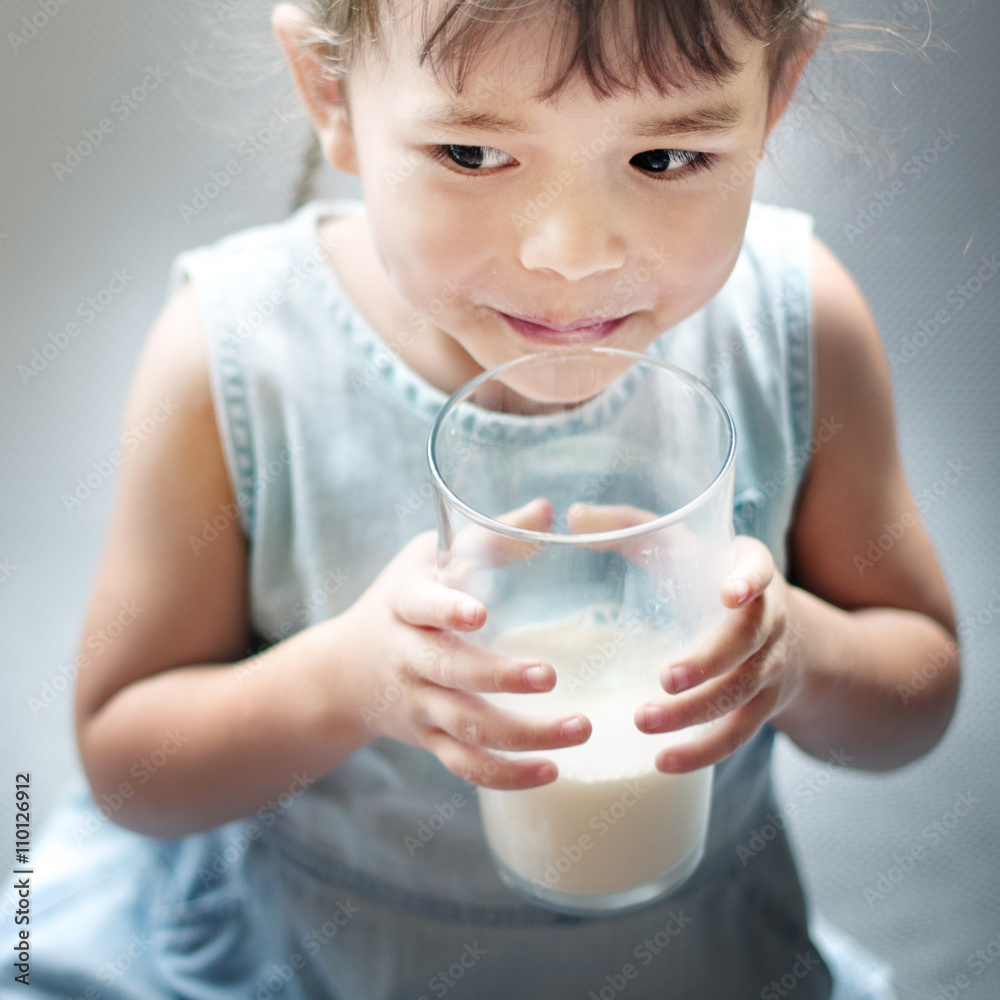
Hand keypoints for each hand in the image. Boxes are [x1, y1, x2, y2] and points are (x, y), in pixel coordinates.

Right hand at [334, 509, 591, 789]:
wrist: (343, 673)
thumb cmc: (404, 599)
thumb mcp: (432, 557)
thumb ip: (490, 536)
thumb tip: (551, 511)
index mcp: (405, 604)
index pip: (420, 606)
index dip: (446, 610)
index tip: (479, 614)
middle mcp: (408, 658)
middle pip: (449, 673)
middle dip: (498, 677)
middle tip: (549, 675)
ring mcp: (418, 705)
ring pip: (467, 727)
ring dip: (523, 735)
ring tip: (580, 729)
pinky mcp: (430, 741)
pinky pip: (466, 767)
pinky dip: (507, 776)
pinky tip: (552, 773)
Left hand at [633, 535, 807, 771]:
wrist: (785, 631)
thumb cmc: (708, 575)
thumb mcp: (677, 542)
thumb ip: (627, 524)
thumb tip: (571, 516)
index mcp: (749, 569)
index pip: (760, 569)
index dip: (749, 581)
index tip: (730, 594)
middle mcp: (769, 618)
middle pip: (748, 643)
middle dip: (708, 662)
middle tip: (664, 679)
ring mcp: (769, 666)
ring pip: (741, 694)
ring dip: (695, 713)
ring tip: (643, 722)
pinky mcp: (761, 706)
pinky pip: (739, 734)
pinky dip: (704, 752)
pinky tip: (663, 762)